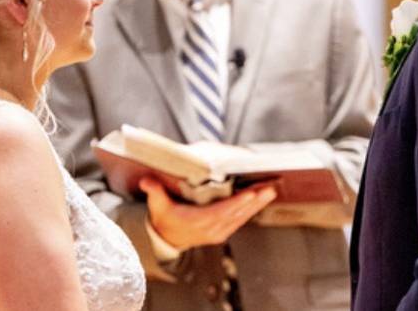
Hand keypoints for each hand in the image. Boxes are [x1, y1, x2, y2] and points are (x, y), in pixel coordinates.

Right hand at [139, 177, 276, 250]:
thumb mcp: (157, 205)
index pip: (220, 213)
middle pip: (236, 214)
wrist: (167, 238)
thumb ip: (154, 192)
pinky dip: (251, 210)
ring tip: (270, 191)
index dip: (236, 204)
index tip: (249, 195)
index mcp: (197, 222)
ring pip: (241, 218)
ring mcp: (219, 231)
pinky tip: (261, 199)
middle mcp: (211, 229)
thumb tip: (147, 181)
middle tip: (269, 189)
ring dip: (257, 205)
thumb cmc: (164, 219)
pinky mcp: (223, 231)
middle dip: (254, 202)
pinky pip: (240, 220)